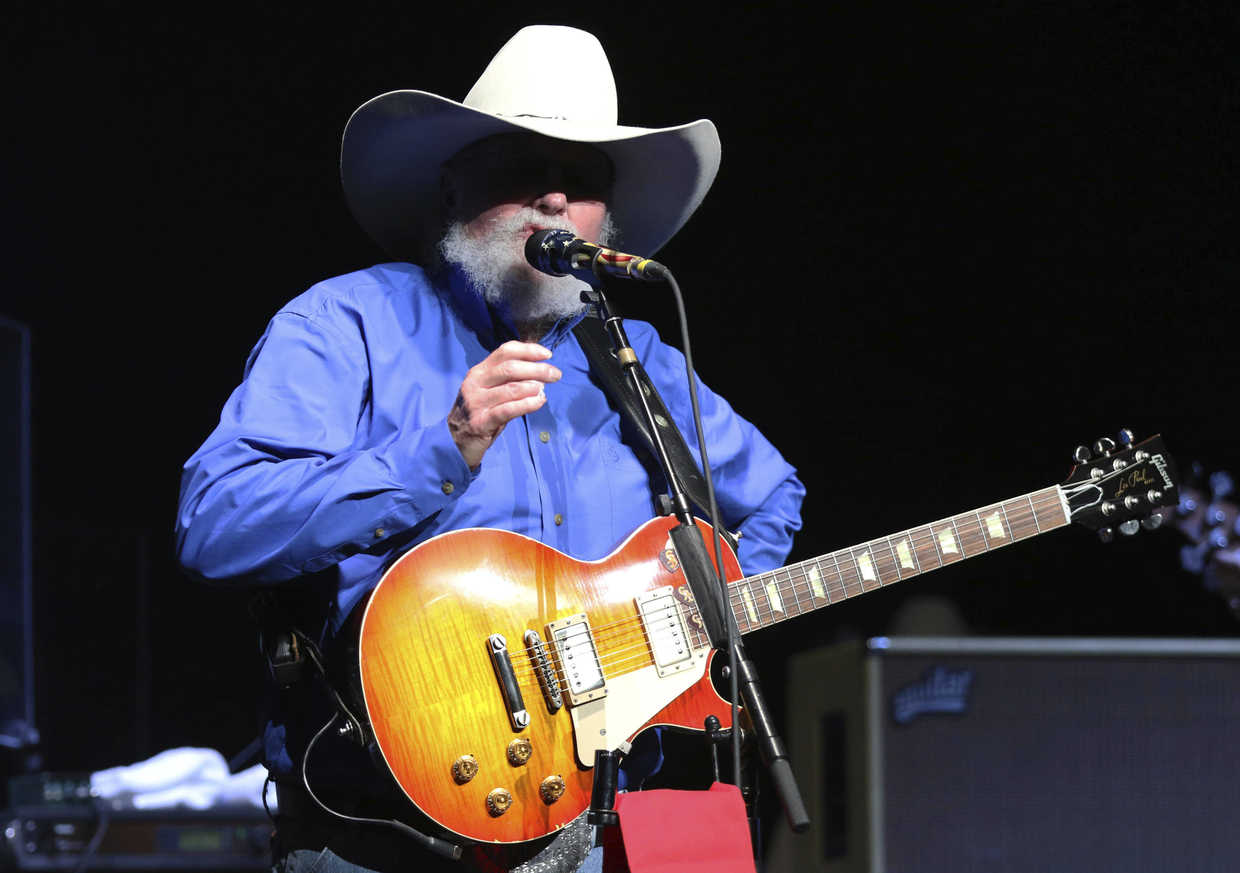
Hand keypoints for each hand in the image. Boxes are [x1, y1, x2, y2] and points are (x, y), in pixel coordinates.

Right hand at [448, 341, 561, 469]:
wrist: (453, 441)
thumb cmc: (478, 414)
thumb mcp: (490, 392)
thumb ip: (509, 381)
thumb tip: (539, 375)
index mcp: (479, 371)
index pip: (505, 351)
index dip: (528, 350)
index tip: (547, 354)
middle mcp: (476, 383)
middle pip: (510, 368)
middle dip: (537, 369)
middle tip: (555, 374)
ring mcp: (477, 402)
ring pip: (511, 388)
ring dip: (534, 387)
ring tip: (545, 390)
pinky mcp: (481, 422)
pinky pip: (508, 410)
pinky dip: (527, 404)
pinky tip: (539, 402)